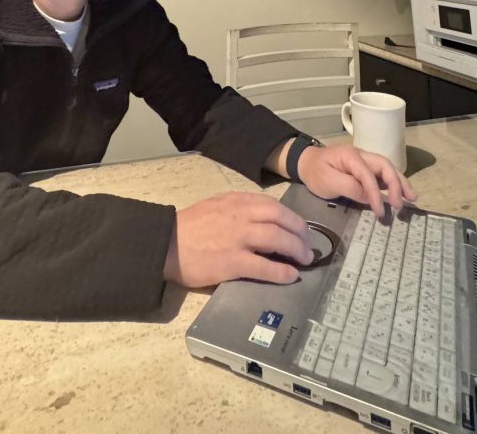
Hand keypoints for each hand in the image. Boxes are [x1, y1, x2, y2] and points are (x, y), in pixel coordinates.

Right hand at [163, 191, 313, 287]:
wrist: (167, 244)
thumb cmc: (189, 226)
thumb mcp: (215, 205)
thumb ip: (238, 207)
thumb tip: (262, 217)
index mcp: (236, 201)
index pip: (272, 205)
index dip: (291, 217)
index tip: (299, 227)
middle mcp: (240, 216)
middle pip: (280, 218)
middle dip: (299, 231)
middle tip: (308, 244)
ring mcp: (237, 238)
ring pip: (276, 238)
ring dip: (296, 249)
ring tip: (304, 259)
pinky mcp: (233, 262)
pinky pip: (263, 266)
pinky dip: (281, 271)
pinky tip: (290, 276)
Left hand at [296, 144, 416, 217]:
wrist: (306, 163)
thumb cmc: (315, 172)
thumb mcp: (327, 181)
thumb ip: (349, 187)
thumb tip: (369, 197)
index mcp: (351, 156)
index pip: (368, 174)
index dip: (375, 194)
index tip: (380, 212)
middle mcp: (363, 155)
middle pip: (385, 166)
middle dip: (396, 184)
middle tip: (401, 204)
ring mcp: (365, 162)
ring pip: (388, 170)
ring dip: (400, 183)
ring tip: (412, 198)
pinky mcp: (366, 170)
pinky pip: (382, 176)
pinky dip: (394, 185)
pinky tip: (401, 195)